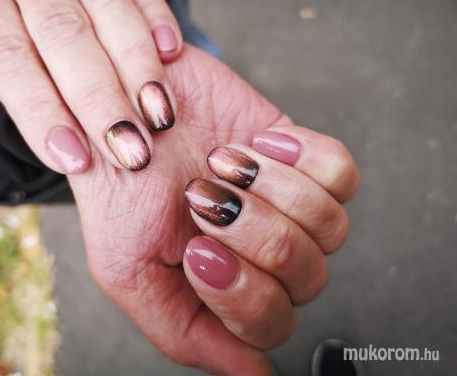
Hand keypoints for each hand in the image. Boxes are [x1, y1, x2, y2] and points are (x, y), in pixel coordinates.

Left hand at [0, 0, 181, 172]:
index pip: (7, 56)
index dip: (40, 112)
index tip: (71, 158)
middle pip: (66, 38)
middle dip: (102, 100)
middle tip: (130, 153)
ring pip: (109, 8)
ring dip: (139, 66)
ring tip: (159, 117)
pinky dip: (155, 13)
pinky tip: (170, 55)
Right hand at [68, 45, 359, 373]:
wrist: (124, 113)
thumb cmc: (123, 189)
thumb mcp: (127, 271)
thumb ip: (185, 332)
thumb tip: (250, 375)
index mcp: (228, 290)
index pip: (271, 323)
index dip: (241, 290)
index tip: (198, 252)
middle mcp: (264, 255)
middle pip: (307, 274)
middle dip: (251, 231)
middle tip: (201, 196)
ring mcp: (289, 207)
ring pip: (330, 226)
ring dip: (269, 190)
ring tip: (222, 163)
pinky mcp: (303, 158)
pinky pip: (340, 173)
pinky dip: (300, 158)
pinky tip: (255, 147)